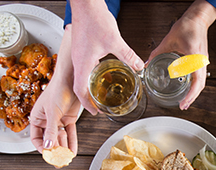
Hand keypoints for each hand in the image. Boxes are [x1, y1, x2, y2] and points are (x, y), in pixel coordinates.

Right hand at [30, 25, 80, 153]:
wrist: (73, 78)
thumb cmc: (58, 89)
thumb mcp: (53, 112)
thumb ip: (50, 130)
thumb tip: (48, 146)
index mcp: (37, 118)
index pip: (36, 138)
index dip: (42, 148)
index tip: (48, 155)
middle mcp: (47, 120)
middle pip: (49, 140)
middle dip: (54, 151)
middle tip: (59, 162)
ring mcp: (58, 120)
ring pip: (60, 138)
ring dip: (64, 148)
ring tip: (67, 158)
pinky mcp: (69, 119)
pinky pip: (70, 133)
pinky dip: (72, 142)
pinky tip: (73, 151)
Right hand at [70, 0, 144, 115]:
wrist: (85, 4)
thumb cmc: (93, 19)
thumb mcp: (114, 41)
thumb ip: (127, 55)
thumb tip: (138, 66)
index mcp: (82, 63)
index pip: (80, 90)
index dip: (87, 104)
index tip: (95, 112)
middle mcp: (77, 60)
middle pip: (79, 86)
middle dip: (88, 99)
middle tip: (97, 106)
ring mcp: (78, 54)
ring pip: (81, 75)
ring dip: (89, 86)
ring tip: (99, 93)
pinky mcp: (81, 47)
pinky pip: (84, 65)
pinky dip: (91, 73)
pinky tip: (101, 71)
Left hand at [147, 0, 215, 109]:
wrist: (198, 18)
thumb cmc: (188, 26)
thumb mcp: (169, 40)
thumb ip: (157, 53)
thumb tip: (147, 63)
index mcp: (195, 58)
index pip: (197, 81)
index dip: (191, 95)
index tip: (183, 103)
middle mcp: (201, 61)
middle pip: (201, 85)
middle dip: (192, 98)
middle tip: (183, 106)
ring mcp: (202, 61)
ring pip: (201, 82)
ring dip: (194, 92)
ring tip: (185, 100)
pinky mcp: (201, 60)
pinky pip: (200, 76)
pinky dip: (195, 85)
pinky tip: (188, 88)